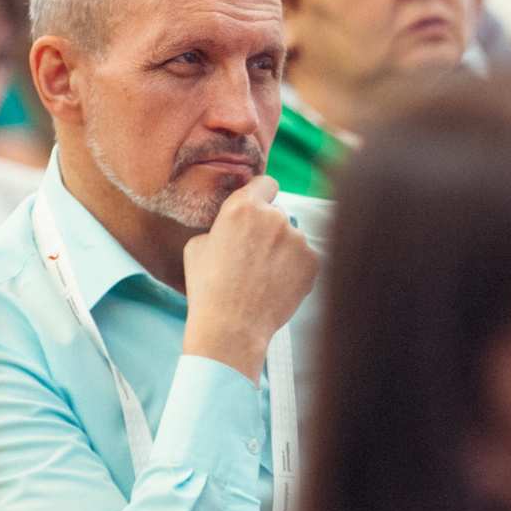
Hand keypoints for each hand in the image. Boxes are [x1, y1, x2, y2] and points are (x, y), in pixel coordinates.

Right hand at [180, 178, 319, 380]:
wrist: (232, 328)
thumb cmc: (209, 289)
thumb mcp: (197, 247)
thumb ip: (221, 226)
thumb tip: (232, 227)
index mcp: (243, 207)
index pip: (265, 183)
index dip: (260, 195)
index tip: (258, 209)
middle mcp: (275, 217)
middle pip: (277, 215)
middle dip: (267, 230)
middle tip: (252, 258)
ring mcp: (297, 239)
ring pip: (291, 238)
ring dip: (282, 250)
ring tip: (263, 277)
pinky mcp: (313, 261)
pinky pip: (304, 257)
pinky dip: (295, 268)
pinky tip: (277, 285)